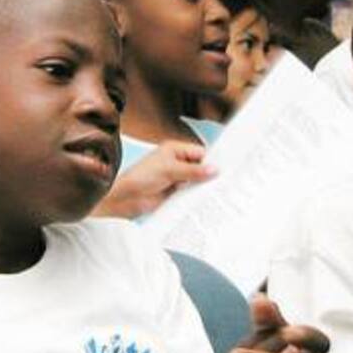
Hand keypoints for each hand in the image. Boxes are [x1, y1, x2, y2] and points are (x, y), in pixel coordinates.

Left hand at [93, 140, 215, 218]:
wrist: (125, 199)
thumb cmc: (140, 178)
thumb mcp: (169, 170)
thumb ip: (192, 171)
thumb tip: (214, 169)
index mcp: (174, 150)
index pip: (200, 153)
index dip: (212, 160)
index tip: (227, 167)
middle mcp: (176, 163)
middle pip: (200, 168)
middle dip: (210, 174)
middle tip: (227, 181)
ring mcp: (176, 179)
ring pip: (196, 182)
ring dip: (204, 187)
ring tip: (222, 192)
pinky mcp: (174, 194)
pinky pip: (189, 194)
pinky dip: (196, 198)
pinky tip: (207, 201)